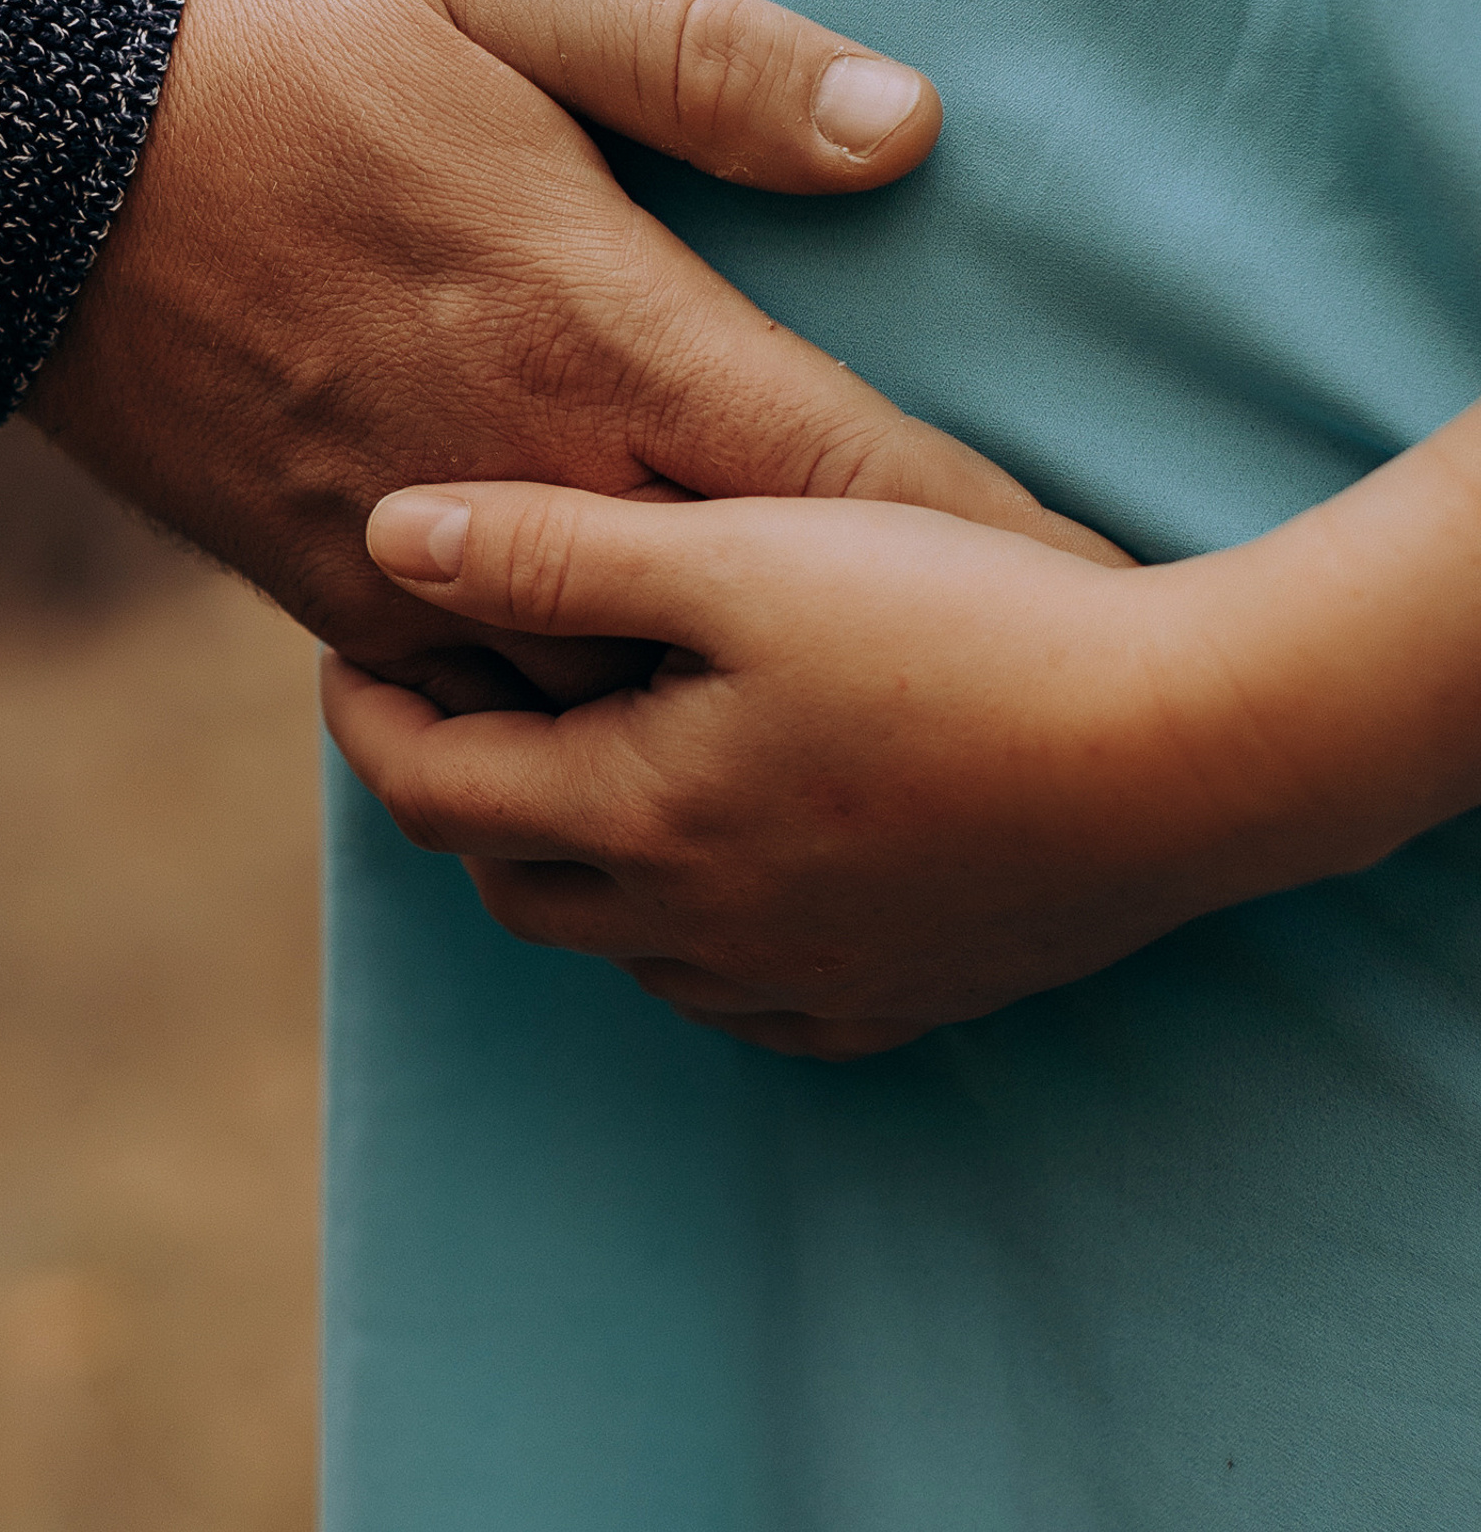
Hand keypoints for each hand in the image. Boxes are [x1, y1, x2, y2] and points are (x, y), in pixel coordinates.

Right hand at [24, 0, 1121, 710]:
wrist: (19, 153)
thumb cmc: (282, 43)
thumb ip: (712, 59)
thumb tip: (905, 132)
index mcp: (597, 327)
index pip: (843, 473)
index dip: (982, 538)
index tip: (1086, 591)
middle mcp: (521, 470)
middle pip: (749, 613)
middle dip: (875, 654)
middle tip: (989, 696)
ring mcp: (412, 547)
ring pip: (605, 692)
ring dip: (710, 715)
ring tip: (811, 740)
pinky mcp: (315, 581)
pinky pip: (469, 696)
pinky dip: (557, 720)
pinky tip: (603, 724)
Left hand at [327, 480, 1353, 1057]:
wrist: (1187, 753)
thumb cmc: (955, 631)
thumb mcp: (733, 557)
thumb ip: (549, 551)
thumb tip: (387, 538)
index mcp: (637, 818)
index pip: (429, 792)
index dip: (367, 714)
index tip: (349, 645)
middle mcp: (698, 929)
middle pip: (508, 875)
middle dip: (455, 783)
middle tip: (460, 687)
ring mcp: (800, 980)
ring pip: (617, 940)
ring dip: (567, 850)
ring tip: (584, 746)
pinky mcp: (894, 998)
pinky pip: (735, 989)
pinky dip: (681, 920)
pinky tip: (718, 849)